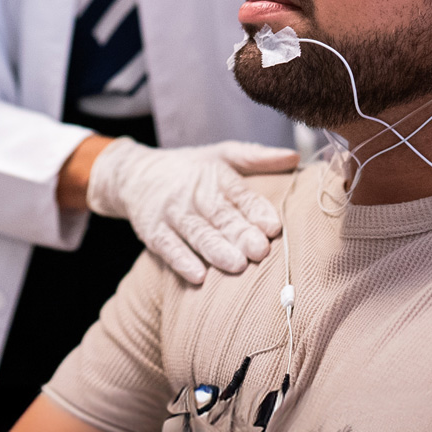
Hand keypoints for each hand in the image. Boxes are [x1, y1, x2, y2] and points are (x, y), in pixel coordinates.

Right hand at [85, 139, 297, 284]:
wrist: (135, 174)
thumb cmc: (190, 169)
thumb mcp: (222, 154)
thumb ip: (257, 158)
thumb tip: (295, 156)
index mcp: (216, 175)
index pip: (239, 193)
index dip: (256, 210)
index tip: (274, 227)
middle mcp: (194, 193)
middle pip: (220, 215)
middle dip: (240, 233)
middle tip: (260, 251)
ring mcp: (172, 214)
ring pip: (197, 233)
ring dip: (216, 250)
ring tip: (237, 265)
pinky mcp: (153, 232)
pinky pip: (168, 248)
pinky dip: (182, 262)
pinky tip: (198, 276)